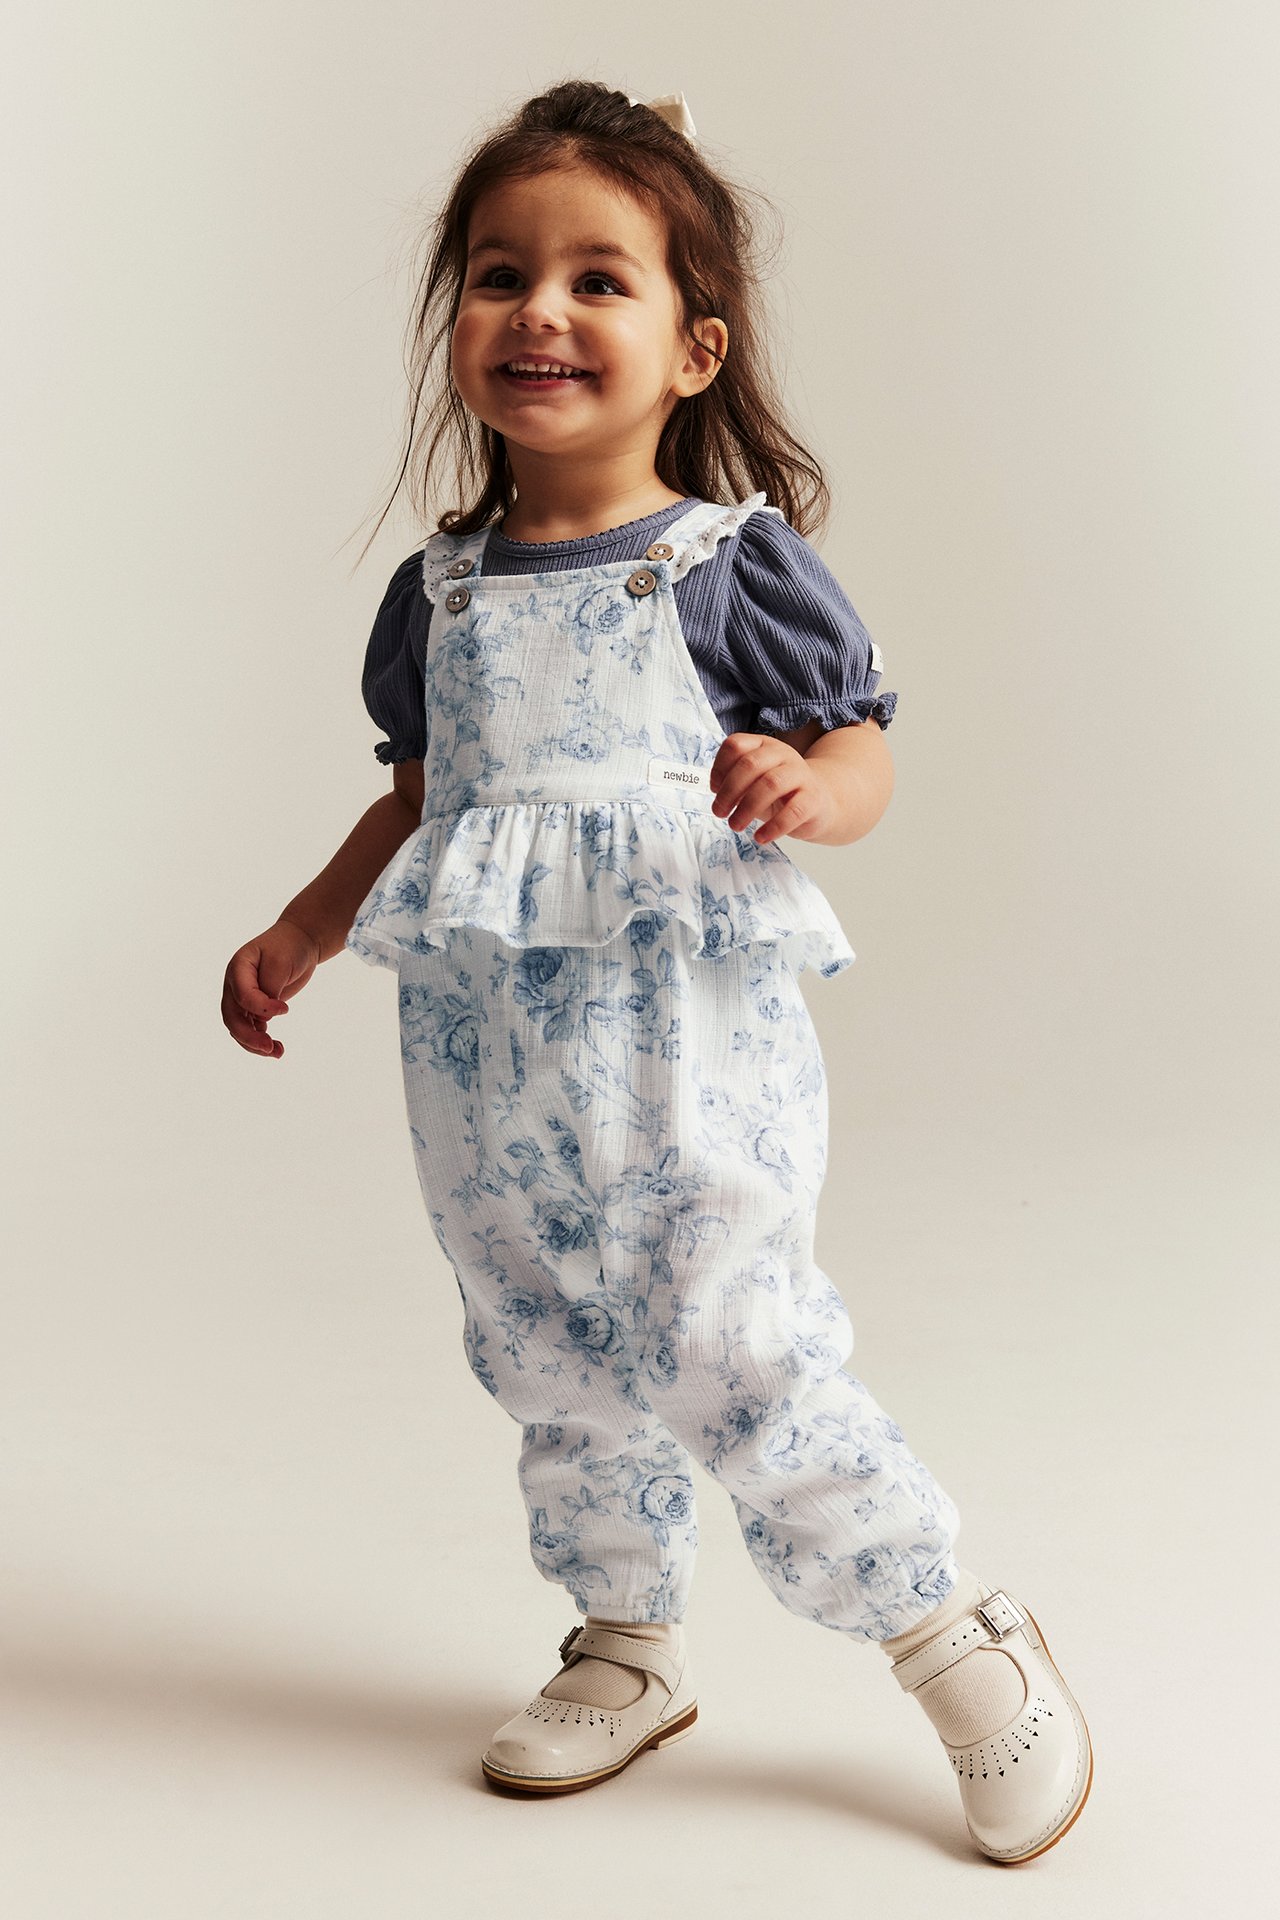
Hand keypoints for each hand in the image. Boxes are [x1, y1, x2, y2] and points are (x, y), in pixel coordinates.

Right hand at [221, 918, 320, 1058]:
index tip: (285, 1009)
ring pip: (239, 1028)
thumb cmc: (289, 947)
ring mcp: (241, 997)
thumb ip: (269, 988)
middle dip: (249, 1036)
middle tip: (271, 1047)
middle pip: (233, 1017)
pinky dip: (261, 1040)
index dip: (262, 1008)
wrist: (299, 942)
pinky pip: (250, 1029)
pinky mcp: (253, 1007)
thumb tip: (263, 1017)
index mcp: (238, 969)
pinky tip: (277, 1048)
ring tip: (277, 1052)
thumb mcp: (280, 963)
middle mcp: (235, 985)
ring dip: (255, 1044)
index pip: (242, 996)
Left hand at [707, 733, 835, 845]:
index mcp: (763, 745)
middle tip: (719, 812)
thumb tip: (717, 792)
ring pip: (771, 784)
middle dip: (729, 790)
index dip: (719, 768)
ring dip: (747, 808)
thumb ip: (734, 782)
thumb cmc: (778, 793)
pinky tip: (761, 837)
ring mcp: (800, 774)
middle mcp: (783, 754)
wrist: (819, 803)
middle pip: (750, 764)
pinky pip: (793, 811)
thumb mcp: (753, 782)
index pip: (736, 745)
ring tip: (735, 826)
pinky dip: (774, 827)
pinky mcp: (814, 798)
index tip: (714, 790)